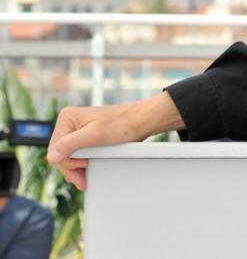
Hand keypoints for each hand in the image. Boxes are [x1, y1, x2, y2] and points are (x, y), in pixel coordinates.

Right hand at [47, 92, 184, 190]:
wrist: (142, 120)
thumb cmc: (123, 124)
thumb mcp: (95, 135)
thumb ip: (71, 145)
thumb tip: (51, 157)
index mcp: (67, 118)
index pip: (55, 149)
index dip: (68, 162)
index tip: (84, 166)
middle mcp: (70, 122)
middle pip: (61, 153)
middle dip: (71, 168)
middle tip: (82, 180)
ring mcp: (78, 129)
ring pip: (69, 155)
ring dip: (76, 168)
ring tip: (85, 179)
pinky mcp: (87, 136)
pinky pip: (78, 153)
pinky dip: (82, 163)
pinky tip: (87, 171)